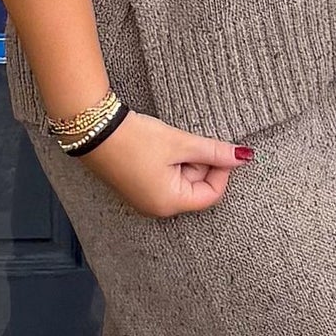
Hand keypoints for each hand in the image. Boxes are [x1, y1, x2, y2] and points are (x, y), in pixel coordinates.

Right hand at [78, 111, 251, 217]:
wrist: (93, 129)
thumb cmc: (134, 140)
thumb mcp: (180, 143)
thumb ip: (214, 151)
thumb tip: (242, 157)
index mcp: (169, 203)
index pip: (211, 194)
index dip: (220, 170)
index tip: (218, 149)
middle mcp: (156, 206)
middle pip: (195, 186)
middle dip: (198, 161)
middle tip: (188, 140)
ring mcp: (144, 196)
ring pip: (180, 178)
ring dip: (184, 157)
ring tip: (170, 140)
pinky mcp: (136, 184)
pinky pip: (164, 174)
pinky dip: (170, 159)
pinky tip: (160, 143)